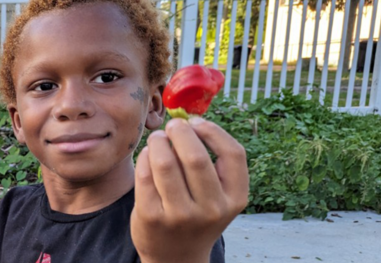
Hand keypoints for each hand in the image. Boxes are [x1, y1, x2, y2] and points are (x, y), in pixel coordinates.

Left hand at [130, 117, 249, 262]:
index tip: (196, 121)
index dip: (213, 131)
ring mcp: (180, 215)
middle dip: (180, 132)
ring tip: (157, 139)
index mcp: (235, 199)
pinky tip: (147, 155)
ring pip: (166, 164)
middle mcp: (211, 209)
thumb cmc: (198, 215)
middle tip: (172, 126)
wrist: (176, 256)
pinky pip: (145, 175)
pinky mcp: (152, 217)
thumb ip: (214, 164)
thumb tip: (190, 120)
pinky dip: (145, 158)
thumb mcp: (219, 196)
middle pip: (195, 156)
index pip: (233, 153)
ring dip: (158, 142)